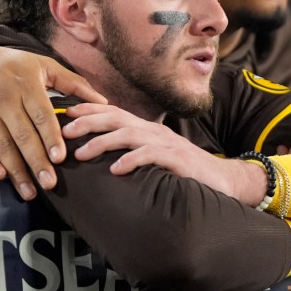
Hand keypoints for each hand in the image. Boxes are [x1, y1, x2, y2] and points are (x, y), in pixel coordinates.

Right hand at [0, 41, 106, 199]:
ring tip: (30, 190)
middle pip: (23, 136)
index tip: (60, 158)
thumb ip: (74, 83)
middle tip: (50, 183)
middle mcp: (5, 99)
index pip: (42, 116)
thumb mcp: (44, 65)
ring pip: (2, 145)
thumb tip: (102, 101)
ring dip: (17, 170)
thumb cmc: (13, 63)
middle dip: (37, 162)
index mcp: (27, 85)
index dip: (51, 138)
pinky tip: (1, 176)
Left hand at [64, 103, 266, 205]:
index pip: (118, 113)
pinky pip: (152, 156)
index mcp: (150, 130)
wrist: (224, 180)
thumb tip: (106, 156)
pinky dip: (132, 160)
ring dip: (104, 142)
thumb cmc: (187, 170)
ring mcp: (169, 145)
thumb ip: (138, 151)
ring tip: (82, 153)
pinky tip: (116, 170)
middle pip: (119, 119)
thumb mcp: (159, 156)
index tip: (67, 111)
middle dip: (90, 121)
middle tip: (66, 130)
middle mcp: (157, 132)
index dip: (92, 110)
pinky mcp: (179, 160)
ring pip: (131, 135)